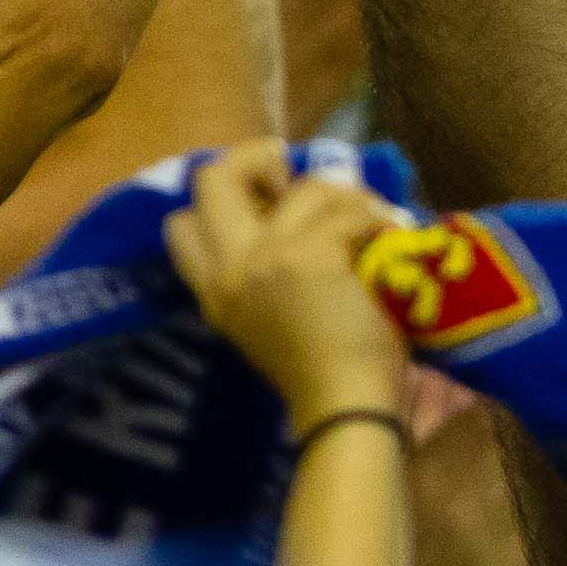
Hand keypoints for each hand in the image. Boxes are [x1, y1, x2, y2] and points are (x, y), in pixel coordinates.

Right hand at [162, 142, 410, 435]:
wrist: (345, 407)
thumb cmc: (320, 372)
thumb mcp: (265, 321)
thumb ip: (261, 272)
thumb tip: (289, 206)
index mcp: (214, 291)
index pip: (181, 223)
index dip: (223, 197)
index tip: (265, 201)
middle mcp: (229, 268)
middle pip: (212, 177)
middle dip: (254, 158)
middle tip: (292, 177)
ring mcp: (267, 257)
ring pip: (305, 188)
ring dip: (345, 199)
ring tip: (369, 223)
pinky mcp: (311, 253)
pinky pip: (349, 211)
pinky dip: (375, 220)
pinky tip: (386, 240)